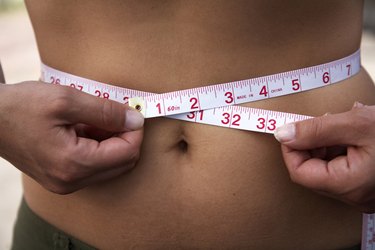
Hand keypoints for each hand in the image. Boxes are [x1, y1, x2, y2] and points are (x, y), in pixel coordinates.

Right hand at [0, 81, 143, 193]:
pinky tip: (86, 128)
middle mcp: (72, 180)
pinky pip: (94, 166)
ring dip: (113, 141)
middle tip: (117, 114)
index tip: (132, 112)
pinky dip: (99, 147)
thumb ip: (105, 111)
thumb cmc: (21, 106)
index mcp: (74, 163)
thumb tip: (135, 120)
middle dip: (126, 137)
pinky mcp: (62, 178)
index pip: (127, 153)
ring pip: (111, 165)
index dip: (135, 131)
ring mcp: (66, 182)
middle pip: (123, 163)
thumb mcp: (66, 99)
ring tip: (96, 118)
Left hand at [274, 102, 374, 212]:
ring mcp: (362, 192)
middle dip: (311, 143)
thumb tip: (282, 134)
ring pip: (325, 168)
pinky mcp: (367, 185)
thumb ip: (315, 130)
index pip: (299, 173)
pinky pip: (341, 168)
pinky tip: (352, 131)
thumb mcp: (356, 124)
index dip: (290, 149)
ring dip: (325, 143)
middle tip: (323, 121)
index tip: (292, 128)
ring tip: (343, 123)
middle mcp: (354, 195)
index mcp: (349, 184)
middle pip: (311, 171)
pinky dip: (339, 148)